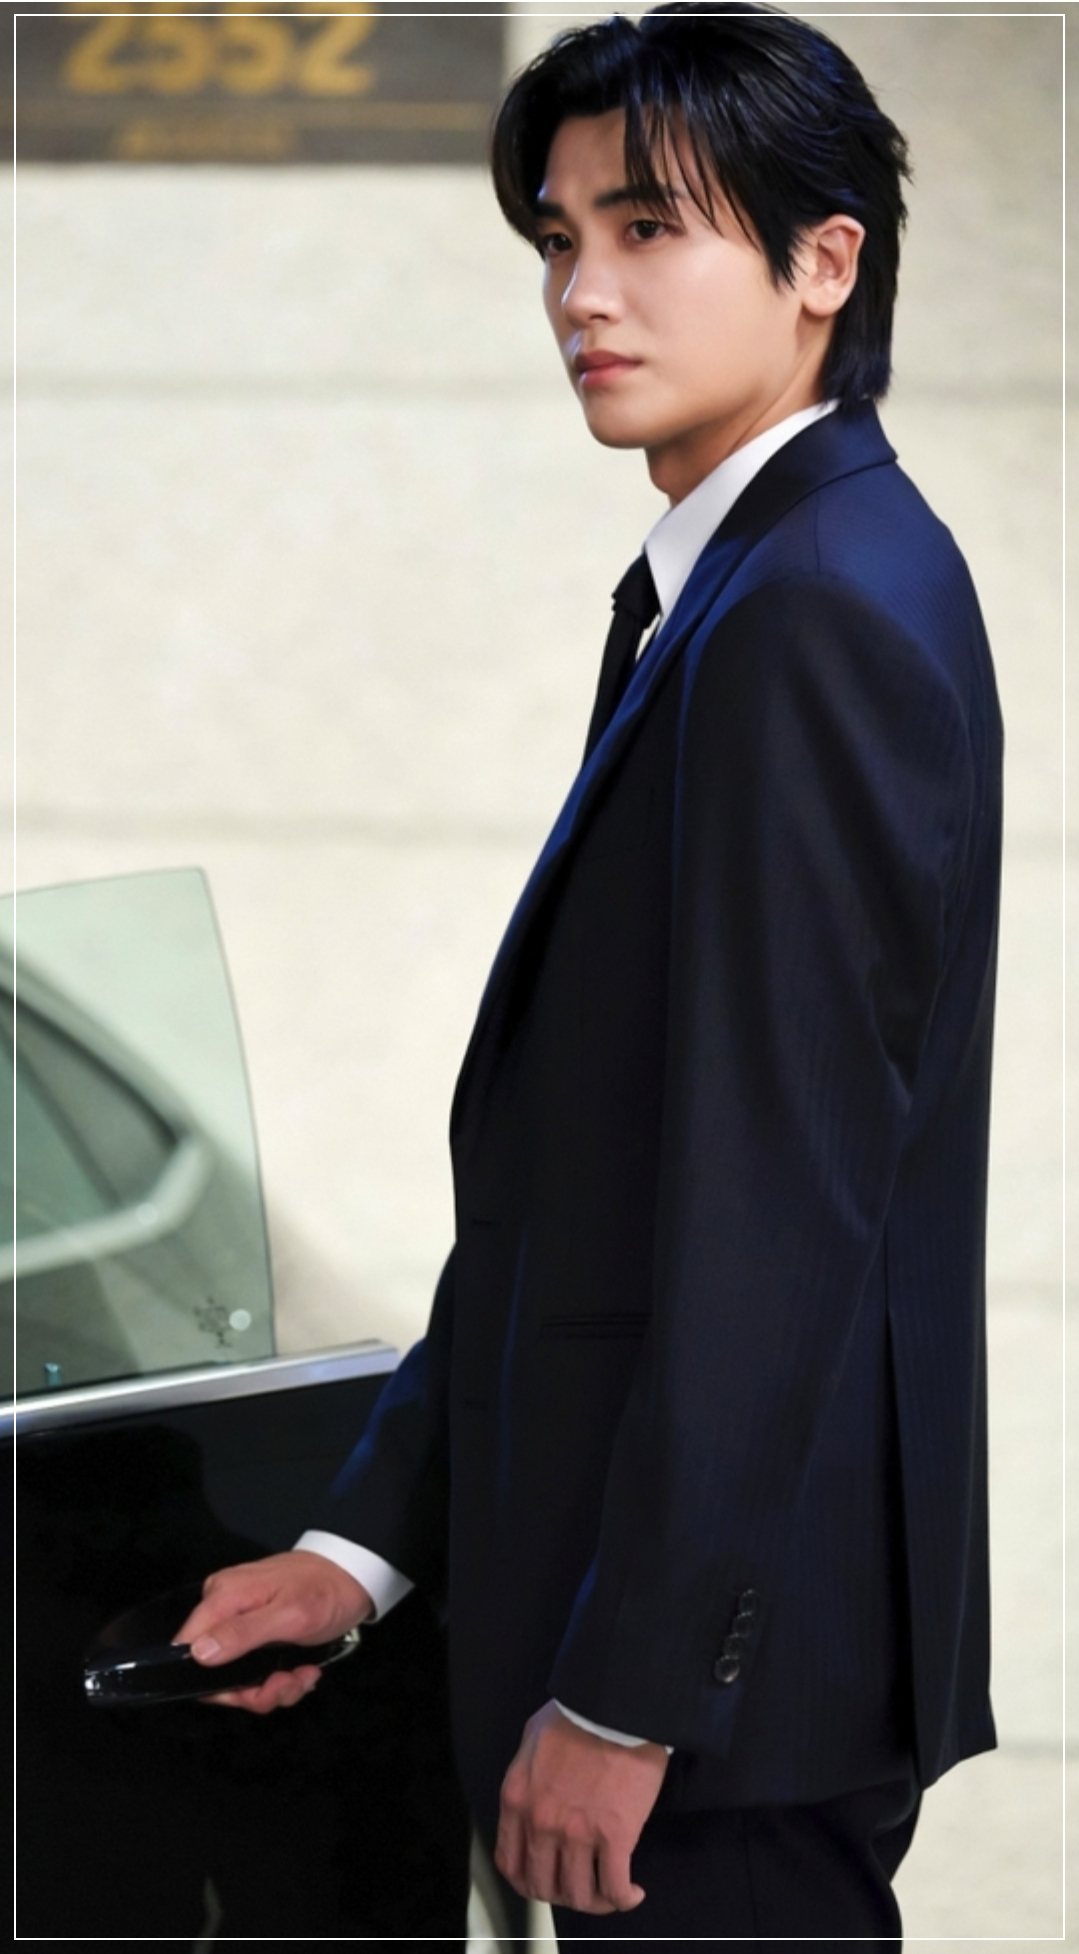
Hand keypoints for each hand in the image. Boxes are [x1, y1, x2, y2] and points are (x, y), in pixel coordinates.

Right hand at [174, 1549, 372, 1713]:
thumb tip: (198, 1652)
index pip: (188, 1648)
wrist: (354, 1576)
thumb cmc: (325, 1591)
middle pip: (215, 1671)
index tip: (247, 1691)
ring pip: (239, 1677)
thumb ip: (242, 1632)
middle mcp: (225, 1609)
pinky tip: (304, 1671)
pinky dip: (280, 1679)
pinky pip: (256, 1670)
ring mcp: (242, 1622)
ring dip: (274, 1688)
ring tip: (303, 1677)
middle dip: (254, 1691)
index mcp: (223, 1597)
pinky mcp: (258, 1635)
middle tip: (286, 1684)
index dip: (211, 1680)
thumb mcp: (289, 1615)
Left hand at [495, 1701, 667, 1913]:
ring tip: (609, 1892)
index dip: (529, 1882)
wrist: (615, 1705)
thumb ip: (527, 1776)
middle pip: (544, 1886)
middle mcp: (541, 1824)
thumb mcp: (533, 1740)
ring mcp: (577, 1833)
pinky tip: (632, 1892)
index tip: (546, 1880)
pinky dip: (624, 1898)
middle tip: (579, 1886)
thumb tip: (536, 1795)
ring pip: (579, 1895)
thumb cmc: (577, 1714)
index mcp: (517, 1800)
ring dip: (594, 1901)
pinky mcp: (615, 1836)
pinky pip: (615, 1887)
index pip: (511, 1864)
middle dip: (562, 1894)